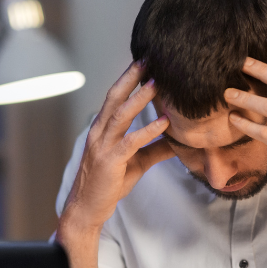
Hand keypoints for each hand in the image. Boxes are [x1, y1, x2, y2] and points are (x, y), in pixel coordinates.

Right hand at [59, 61, 174, 235]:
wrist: (87, 209)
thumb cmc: (109, 184)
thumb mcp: (137, 163)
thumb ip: (155, 149)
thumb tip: (179, 140)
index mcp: (102, 129)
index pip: (115, 97)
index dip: (129, 78)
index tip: (145, 61)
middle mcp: (99, 132)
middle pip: (115, 98)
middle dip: (131, 77)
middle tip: (148, 58)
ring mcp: (103, 146)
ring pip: (121, 115)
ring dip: (140, 98)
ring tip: (158, 83)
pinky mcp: (110, 162)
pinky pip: (130, 142)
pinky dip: (148, 130)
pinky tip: (164, 122)